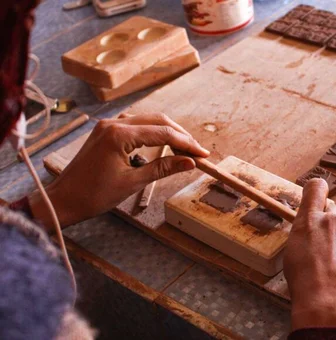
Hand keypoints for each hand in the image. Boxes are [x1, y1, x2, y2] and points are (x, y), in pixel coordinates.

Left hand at [29, 113, 208, 229]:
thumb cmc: (93, 195)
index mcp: (119, 135)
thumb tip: (190, 162)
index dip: (186, 144)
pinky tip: (161, 145)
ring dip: (167, 132)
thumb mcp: (133, 182)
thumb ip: (163, 168)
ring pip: (147, 120)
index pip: (163, 133)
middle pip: (158, 121)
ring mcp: (108, 125)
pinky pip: (135, 125)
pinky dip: (152, 133)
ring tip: (184, 148)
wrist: (63, 200)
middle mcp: (113, 123)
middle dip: (180, 135)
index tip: (203, 154)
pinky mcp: (105, 131)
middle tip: (197, 151)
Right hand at [284, 178, 335, 333]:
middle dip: (334, 228)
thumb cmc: (306, 285)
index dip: (318, 192)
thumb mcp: (293, 254)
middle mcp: (334, 220)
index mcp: (309, 220)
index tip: (320, 198)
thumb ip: (304, 235)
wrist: (330, 307)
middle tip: (330, 251)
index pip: (316, 188)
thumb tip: (312, 231)